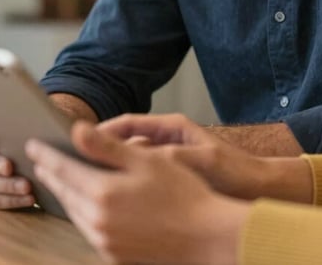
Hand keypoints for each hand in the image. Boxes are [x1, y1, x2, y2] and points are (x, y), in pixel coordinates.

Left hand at [26, 120, 246, 264]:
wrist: (205, 236)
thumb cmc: (181, 192)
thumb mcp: (145, 160)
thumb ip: (106, 147)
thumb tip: (76, 130)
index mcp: (102, 193)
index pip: (63, 169)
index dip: (47, 154)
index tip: (33, 144)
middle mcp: (96, 221)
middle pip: (64, 192)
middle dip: (51, 173)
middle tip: (40, 159)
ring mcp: (104, 241)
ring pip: (74, 212)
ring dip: (64, 193)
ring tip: (58, 178)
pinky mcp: (113, 255)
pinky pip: (88, 228)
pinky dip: (81, 211)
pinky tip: (85, 203)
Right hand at [96, 113, 312, 202]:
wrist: (254, 187)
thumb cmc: (232, 171)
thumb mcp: (201, 161)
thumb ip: (169, 156)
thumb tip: (137, 154)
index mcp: (171, 128)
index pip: (127, 123)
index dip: (102, 131)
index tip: (76, 140)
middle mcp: (165, 140)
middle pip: (121, 140)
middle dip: (95, 149)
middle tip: (66, 158)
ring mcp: (164, 158)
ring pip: (125, 161)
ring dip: (106, 168)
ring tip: (80, 180)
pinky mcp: (166, 176)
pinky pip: (135, 177)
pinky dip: (121, 183)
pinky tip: (108, 198)